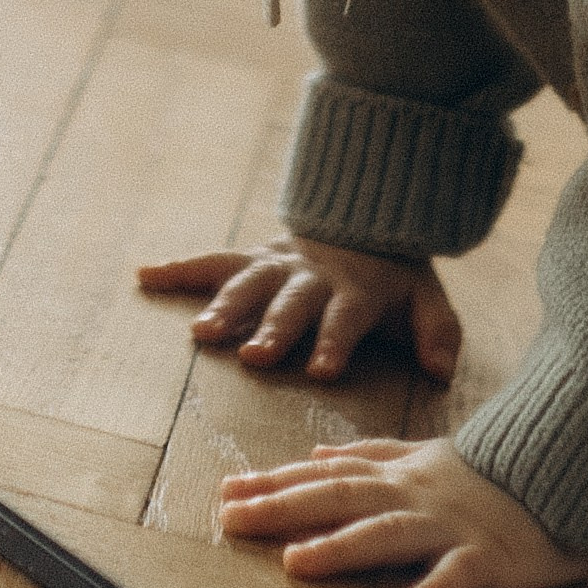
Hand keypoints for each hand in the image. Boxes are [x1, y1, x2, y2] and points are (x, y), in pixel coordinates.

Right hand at [137, 235, 460, 383]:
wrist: (365, 217)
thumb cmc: (393, 278)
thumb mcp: (426, 298)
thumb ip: (437, 331)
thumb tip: (442, 371)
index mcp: (356, 291)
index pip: (346, 318)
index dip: (334, 341)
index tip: (321, 370)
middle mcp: (312, 277)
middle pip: (292, 303)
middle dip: (274, 328)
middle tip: (255, 355)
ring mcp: (278, 264)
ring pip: (251, 284)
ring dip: (226, 306)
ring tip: (203, 334)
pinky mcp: (253, 257)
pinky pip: (213, 261)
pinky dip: (179, 267)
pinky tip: (145, 275)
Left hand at [215, 432, 586, 587]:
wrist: (565, 473)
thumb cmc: (489, 475)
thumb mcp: (424, 456)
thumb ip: (370, 455)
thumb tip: (317, 452)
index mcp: (398, 476)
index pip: (326, 478)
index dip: (275, 483)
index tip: (226, 492)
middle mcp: (414, 496)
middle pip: (340, 499)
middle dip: (283, 509)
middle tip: (230, 520)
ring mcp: (450, 526)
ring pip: (389, 535)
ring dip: (341, 549)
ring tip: (295, 564)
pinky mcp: (490, 558)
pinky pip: (463, 574)